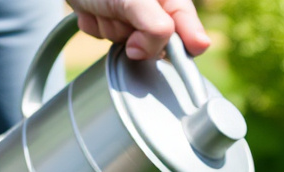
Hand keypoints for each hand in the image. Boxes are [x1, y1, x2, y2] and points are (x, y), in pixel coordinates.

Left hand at [67, 0, 209, 59]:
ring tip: (102, 7)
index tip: (189, 52)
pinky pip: (107, 38)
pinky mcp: (109, 19)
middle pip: (158, 43)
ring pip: (129, 43)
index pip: (191, 29)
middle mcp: (152, 6)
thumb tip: (158, 53)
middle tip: (122, 15)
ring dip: (111, 28)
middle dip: (135, 34)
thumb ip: (154, 26)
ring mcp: (130, 14)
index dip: (189, 44)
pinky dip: (96, 26)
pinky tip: (92, 10)